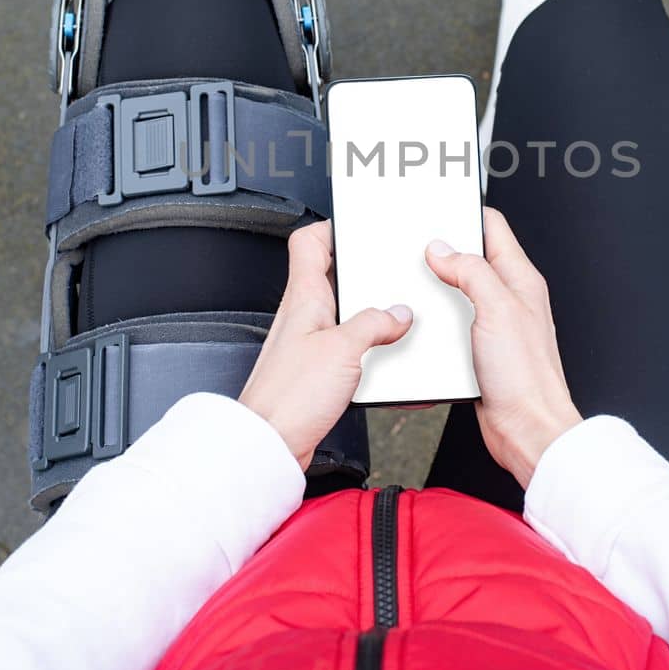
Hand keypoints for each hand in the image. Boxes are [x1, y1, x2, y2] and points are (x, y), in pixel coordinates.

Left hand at [239, 221, 412, 468]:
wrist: (271, 444)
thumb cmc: (288, 397)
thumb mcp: (343, 349)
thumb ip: (374, 324)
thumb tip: (398, 313)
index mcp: (303, 297)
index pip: (309, 242)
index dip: (333, 227)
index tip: (359, 226)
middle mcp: (302, 316)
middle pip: (332, 276)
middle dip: (362, 273)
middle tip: (387, 272)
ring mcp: (308, 343)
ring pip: (342, 313)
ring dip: (368, 313)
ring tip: (395, 315)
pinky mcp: (316, 371)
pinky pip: (346, 347)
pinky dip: (367, 346)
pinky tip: (383, 357)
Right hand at [425, 207, 582, 487]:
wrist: (528, 430)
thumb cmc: (527, 377)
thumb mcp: (497, 309)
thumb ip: (471, 272)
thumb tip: (444, 249)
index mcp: (520, 279)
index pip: (493, 227)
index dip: (464, 213)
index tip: (437, 209)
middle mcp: (509, 299)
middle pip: (471, 258)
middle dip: (443, 251)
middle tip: (417, 248)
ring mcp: (494, 325)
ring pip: (458, 292)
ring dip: (437, 288)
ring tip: (416, 284)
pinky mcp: (479, 350)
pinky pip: (452, 325)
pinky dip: (436, 322)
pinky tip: (424, 325)